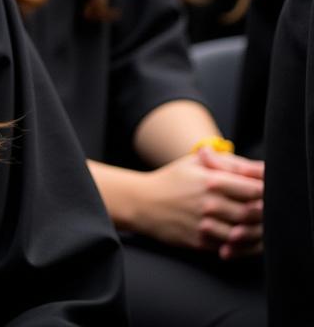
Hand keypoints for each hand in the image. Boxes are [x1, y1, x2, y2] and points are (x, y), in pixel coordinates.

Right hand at [133, 148, 263, 258]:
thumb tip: (257, 167)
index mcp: (210, 180)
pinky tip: (243, 238)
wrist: (143, 202)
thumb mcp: (194, 162)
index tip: (268, 191)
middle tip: (268, 210)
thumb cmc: (172, 179)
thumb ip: (227, 162)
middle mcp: (209, 203)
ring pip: (245, 233)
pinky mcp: (200, 242)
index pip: (253, 188)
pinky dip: (242, 246)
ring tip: (258, 225)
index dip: (267, 191)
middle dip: (265, 212)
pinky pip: (231, 248)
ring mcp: (205, 224)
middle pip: (253, 212)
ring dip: (257, 231)